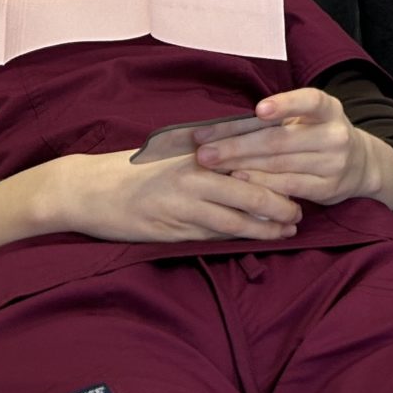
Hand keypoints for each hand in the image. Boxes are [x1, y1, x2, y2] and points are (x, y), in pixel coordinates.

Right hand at [47, 148, 301, 246]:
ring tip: (287, 230)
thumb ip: (209, 159)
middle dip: (279, 204)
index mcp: (197, 153)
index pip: (247, 161)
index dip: (277, 173)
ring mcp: (182, 203)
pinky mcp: (172, 228)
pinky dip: (236, 237)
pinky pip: (211, 234)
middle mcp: (193, 175)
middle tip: (300, 213)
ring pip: (233, 218)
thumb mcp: (174, 154)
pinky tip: (252, 239)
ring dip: (264, 227)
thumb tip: (250, 164)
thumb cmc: (137, 170)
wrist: (91, 190)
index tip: (301, 178)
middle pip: (248, 191)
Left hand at [195, 88, 392, 207]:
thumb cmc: (319, 134)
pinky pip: (287, 186)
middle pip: (280, 139)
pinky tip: (237, 179)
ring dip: (240, 163)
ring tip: (212, 162)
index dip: (285, 104)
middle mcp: (335, 134)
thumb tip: (225, 121)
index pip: (309, 102)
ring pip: (279, 163)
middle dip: (237, 142)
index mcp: (328, 109)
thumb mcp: (309, 118)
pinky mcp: (327, 189)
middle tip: (204, 145)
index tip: (259, 109)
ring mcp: (334, 163)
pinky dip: (259, 183)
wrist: (360, 164)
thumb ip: (277, 117)